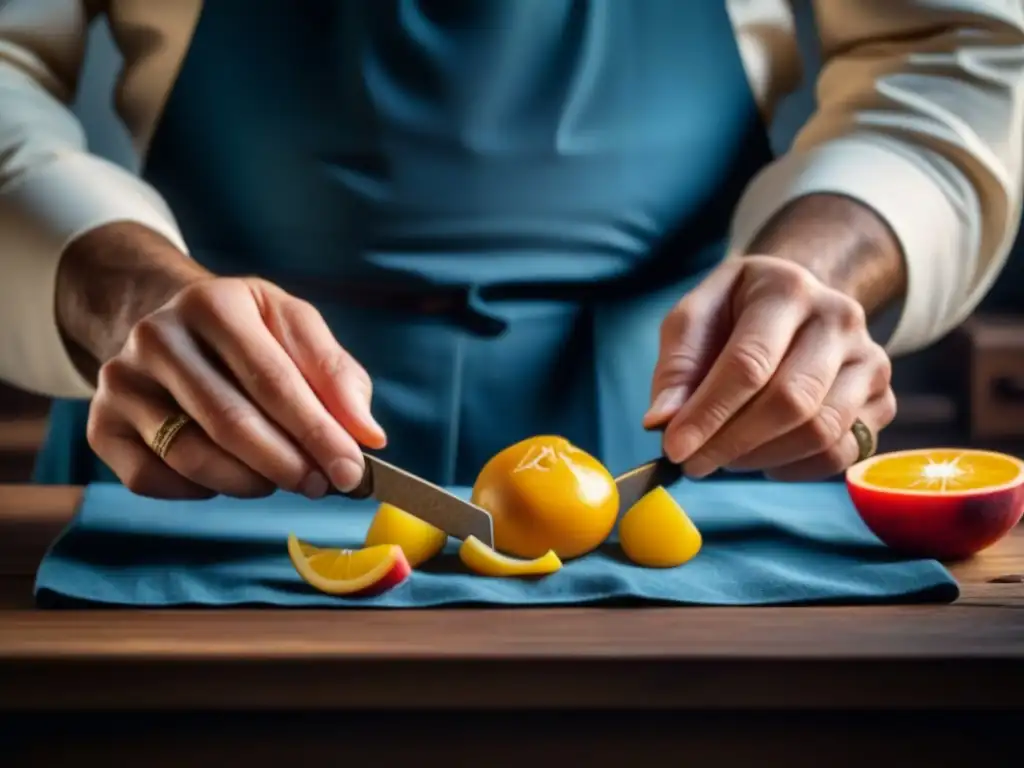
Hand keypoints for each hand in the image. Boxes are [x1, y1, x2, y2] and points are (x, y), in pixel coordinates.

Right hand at [61, 225, 385, 498]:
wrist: (169, 323)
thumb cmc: (248, 332)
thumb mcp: (296, 328)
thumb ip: (338, 376)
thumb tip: (367, 434)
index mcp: (213, 303)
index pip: (273, 380)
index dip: (318, 432)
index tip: (352, 470)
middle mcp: (157, 337)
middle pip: (230, 421)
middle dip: (288, 463)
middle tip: (323, 485)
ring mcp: (121, 381)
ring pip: (192, 456)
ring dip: (251, 482)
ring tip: (284, 479)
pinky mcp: (102, 423)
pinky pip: (154, 479)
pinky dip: (201, 490)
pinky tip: (229, 474)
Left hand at [644, 255, 895, 480]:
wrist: (798, 301)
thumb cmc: (736, 312)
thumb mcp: (696, 318)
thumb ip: (677, 366)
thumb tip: (661, 422)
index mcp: (788, 289)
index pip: (749, 363)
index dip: (709, 413)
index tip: (674, 449)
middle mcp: (840, 319)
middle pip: (791, 401)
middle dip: (732, 442)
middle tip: (692, 464)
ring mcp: (871, 361)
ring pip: (821, 432)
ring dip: (760, 458)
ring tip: (722, 456)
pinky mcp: (884, 399)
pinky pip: (842, 453)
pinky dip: (794, 469)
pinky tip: (762, 457)